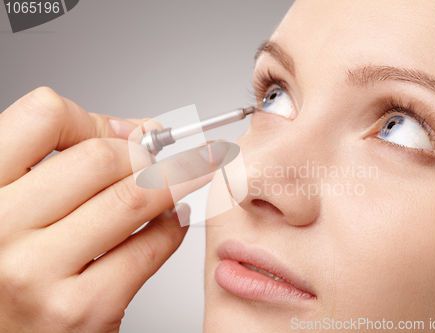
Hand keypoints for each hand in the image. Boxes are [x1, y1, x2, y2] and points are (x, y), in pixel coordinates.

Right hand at [0, 87, 223, 332]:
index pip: (43, 117)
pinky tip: (170, 221)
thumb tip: (134, 131)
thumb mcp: (12, 208)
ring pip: (135, 197)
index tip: (121, 132)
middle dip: (145, 152)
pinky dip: (173, 226)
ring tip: (187, 174)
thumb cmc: (10, 273)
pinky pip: (151, 247)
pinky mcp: (83, 311)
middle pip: (102, 157)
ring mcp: (38, 274)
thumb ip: (61, 164)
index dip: (93, 119)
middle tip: (161, 156)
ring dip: (176, 179)